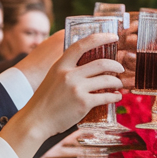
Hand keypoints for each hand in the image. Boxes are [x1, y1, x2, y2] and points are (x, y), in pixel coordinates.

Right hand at [0, 32, 122, 157]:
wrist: (36, 121)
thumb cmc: (45, 100)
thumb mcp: (52, 77)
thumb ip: (67, 69)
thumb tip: (86, 63)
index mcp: (60, 65)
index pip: (82, 45)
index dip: (100, 38)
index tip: (113, 36)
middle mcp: (69, 74)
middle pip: (101, 63)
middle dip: (115, 65)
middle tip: (120, 69)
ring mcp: (77, 89)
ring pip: (107, 80)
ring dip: (117, 82)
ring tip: (118, 84)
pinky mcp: (83, 103)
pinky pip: (106, 96)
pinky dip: (115, 96)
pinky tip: (116, 96)